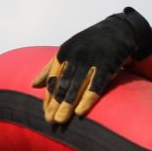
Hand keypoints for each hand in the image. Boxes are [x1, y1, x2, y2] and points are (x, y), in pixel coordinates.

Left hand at [32, 7, 151, 125]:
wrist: (118, 30)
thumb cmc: (90, 44)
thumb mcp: (68, 50)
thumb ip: (50, 67)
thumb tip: (33, 85)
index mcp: (64, 53)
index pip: (52, 78)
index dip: (48, 96)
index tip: (45, 112)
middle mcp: (76, 56)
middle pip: (63, 84)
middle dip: (55, 103)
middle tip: (50, 121)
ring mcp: (91, 60)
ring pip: (77, 86)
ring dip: (67, 105)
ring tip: (60, 120)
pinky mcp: (107, 65)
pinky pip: (96, 85)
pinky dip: (88, 99)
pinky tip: (80, 112)